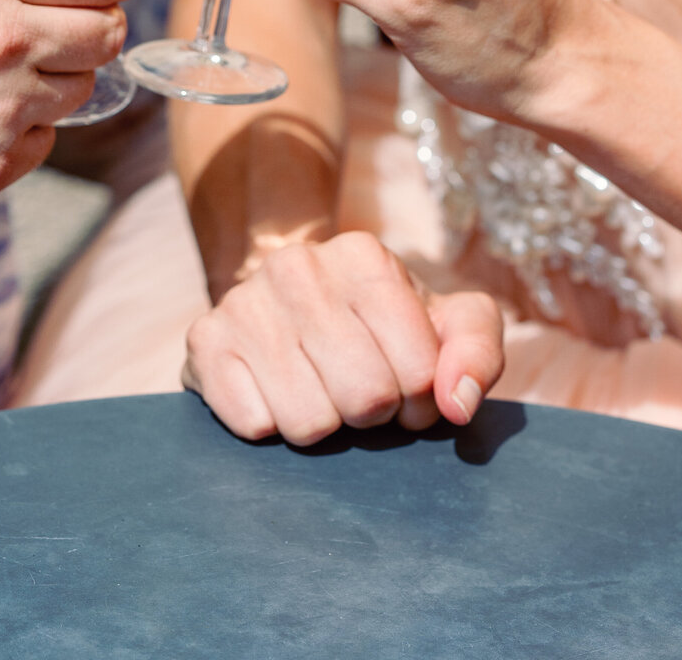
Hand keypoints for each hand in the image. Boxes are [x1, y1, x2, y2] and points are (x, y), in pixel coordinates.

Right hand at [182, 231, 503, 443]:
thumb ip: (477, 351)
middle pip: (365, 398)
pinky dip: (271, 426)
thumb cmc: (380, 324)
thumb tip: (456, 403)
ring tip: (321, 390)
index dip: (420, 396)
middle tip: (362, 391)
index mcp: (364, 256)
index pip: (419, 370)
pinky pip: (253, 425)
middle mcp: (298, 267)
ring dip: (324, 425)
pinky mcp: (204, 342)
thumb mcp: (445, 323)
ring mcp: (245, 302)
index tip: (406, 381)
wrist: (286, 301)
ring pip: (308, 422)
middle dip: (373, 413)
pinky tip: (275, 392)